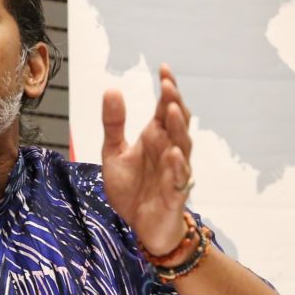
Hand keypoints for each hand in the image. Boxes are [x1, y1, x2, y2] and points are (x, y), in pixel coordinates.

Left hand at [102, 64, 192, 254]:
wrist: (139, 226)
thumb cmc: (132, 189)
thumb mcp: (114, 153)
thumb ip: (114, 124)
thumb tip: (111, 89)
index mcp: (156, 137)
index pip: (165, 108)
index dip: (167, 89)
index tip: (163, 68)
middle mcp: (169, 149)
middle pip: (177, 122)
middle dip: (174, 103)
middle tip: (167, 85)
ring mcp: (175, 170)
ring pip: (183, 145)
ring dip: (178, 128)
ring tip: (170, 110)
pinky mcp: (175, 193)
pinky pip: (180, 177)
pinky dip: (178, 165)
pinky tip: (174, 153)